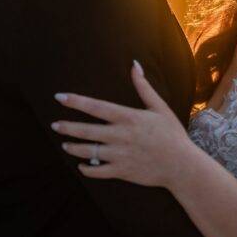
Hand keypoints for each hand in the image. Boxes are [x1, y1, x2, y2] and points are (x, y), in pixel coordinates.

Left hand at [51, 60, 196, 189]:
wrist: (182, 165)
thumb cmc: (172, 134)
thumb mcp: (160, 107)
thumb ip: (143, 87)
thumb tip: (134, 64)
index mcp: (128, 117)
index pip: (96, 107)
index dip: (76, 101)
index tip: (59, 97)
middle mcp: (121, 135)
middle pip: (86, 130)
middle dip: (67, 127)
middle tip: (54, 125)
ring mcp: (120, 155)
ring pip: (88, 151)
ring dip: (73, 147)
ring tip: (64, 144)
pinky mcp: (122, 171)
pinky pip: (97, 171)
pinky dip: (86, 168)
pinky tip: (81, 165)